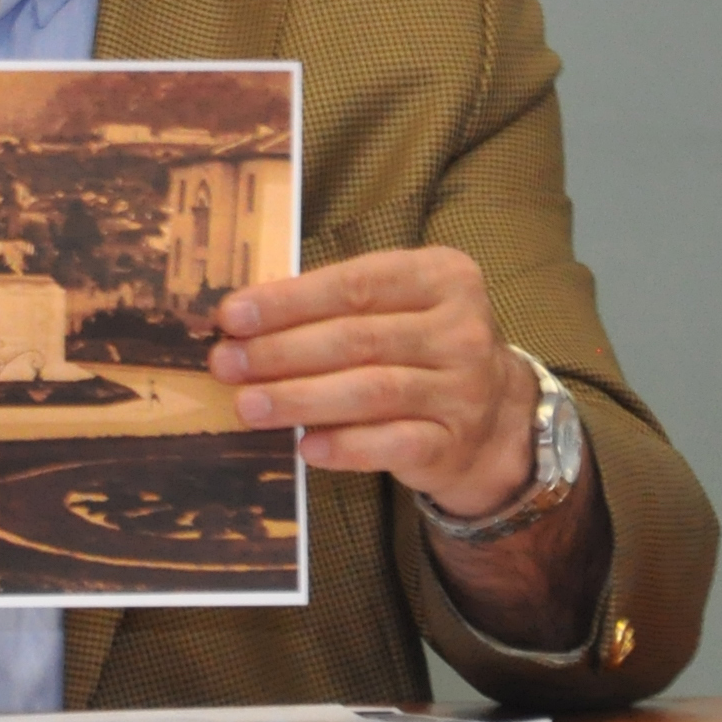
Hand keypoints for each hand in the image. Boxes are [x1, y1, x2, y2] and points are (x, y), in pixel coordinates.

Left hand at [208, 246, 535, 515]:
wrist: (494, 417)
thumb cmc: (420, 346)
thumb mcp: (395, 306)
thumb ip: (334, 304)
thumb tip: (244, 320)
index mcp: (442, 276)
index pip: (354, 284)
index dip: (288, 300)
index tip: (232, 315)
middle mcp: (461, 328)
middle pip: (356, 338)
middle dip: (281, 351)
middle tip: (227, 363)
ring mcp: (464, 389)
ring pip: (369, 391)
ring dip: (299, 398)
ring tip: (247, 405)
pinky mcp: (455, 442)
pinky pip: (392, 444)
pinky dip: (345, 445)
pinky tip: (304, 446)